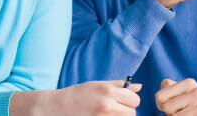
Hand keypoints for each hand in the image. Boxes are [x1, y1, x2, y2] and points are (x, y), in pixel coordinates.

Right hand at [11, 80, 140, 115]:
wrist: (58, 107)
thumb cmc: (77, 95)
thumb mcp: (96, 85)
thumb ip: (118, 85)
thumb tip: (139, 86)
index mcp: (108, 91)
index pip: (134, 98)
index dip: (129, 99)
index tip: (120, 99)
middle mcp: (108, 104)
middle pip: (133, 112)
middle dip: (126, 110)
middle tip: (112, 108)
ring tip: (106, 112)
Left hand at [155, 78, 196, 115]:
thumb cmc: (191, 104)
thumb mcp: (180, 92)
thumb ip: (167, 87)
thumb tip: (140, 86)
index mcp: (189, 83)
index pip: (159, 97)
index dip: (161, 105)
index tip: (171, 105)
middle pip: (166, 107)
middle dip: (169, 113)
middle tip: (180, 112)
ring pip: (172, 115)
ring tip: (186, 114)